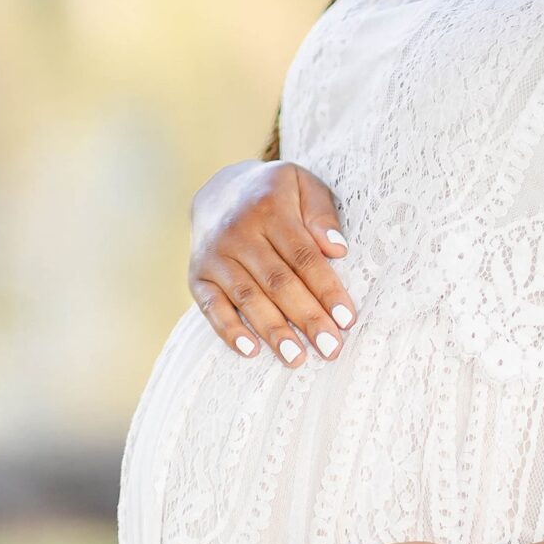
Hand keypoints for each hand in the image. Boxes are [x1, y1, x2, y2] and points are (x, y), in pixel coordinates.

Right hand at [189, 159, 356, 368]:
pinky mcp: (196, 275)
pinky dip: (229, 330)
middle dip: (307, 318)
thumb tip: (338, 249)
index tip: (347, 319)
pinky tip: (251, 351)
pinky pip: (211, 307)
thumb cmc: (274, 193)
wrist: (219, 189)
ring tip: (296, 358)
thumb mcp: (302, 185)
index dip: (326, 289)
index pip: (303, 256)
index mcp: (269, 207)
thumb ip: (321, 213)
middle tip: (330, 349)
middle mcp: (238, 231)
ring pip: (247, 298)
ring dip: (273, 331)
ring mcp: (214, 255)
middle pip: (277, 281)